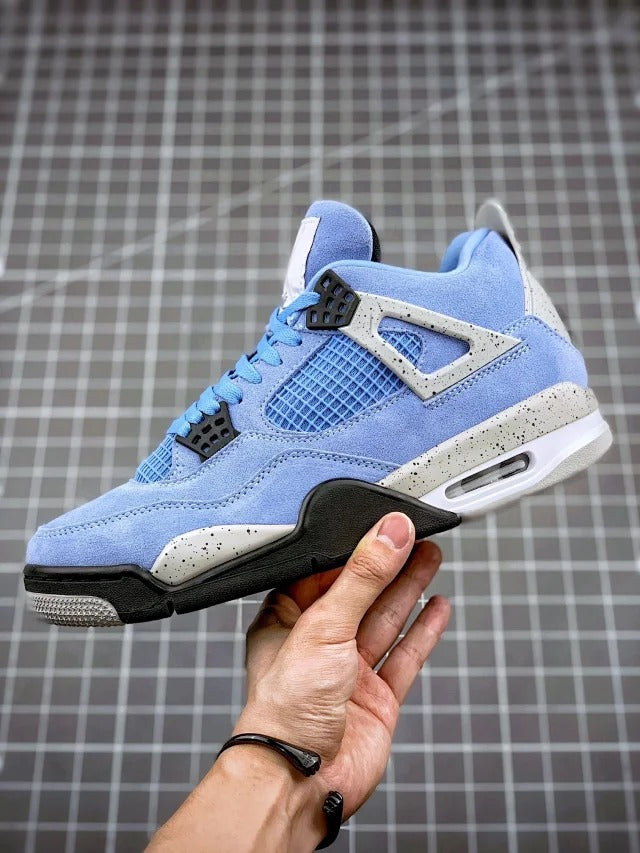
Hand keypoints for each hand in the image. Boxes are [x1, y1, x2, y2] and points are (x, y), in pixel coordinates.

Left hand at [235, 511, 449, 822]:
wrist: (302, 779)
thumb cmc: (285, 710)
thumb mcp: (325, 626)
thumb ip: (362, 577)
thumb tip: (389, 533)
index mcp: (288, 619)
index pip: (326, 570)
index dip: (356, 546)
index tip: (384, 523)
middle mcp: (319, 642)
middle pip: (363, 591)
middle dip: (390, 563)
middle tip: (415, 533)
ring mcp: (350, 670)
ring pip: (386, 619)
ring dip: (409, 588)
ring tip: (430, 555)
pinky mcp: (376, 696)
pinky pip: (404, 655)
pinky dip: (423, 631)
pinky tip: (436, 608)